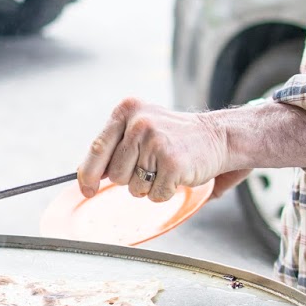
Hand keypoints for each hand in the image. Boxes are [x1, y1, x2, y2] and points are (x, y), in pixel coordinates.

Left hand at [78, 97, 230, 201]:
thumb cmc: (176, 137)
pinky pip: (155, 195)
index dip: (88, 174)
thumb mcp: (140, 128)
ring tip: (166, 167)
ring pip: (134, 187)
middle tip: (152, 165)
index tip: (87, 189)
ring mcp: (155, 142)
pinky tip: (177, 174)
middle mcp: (139, 123)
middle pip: (115, 174)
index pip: (97, 148)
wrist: (218, 136)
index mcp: (127, 110)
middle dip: (130, 178)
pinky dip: (166, 191)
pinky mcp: (171, 163)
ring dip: (149, 185)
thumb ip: (114, 147)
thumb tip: (87, 174)